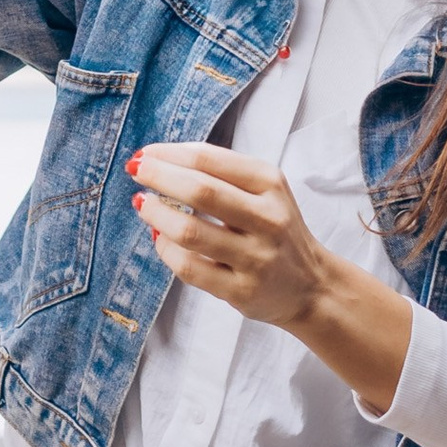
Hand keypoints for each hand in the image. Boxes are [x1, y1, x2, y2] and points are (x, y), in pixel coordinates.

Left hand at [129, 142, 412, 412]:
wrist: (311, 286)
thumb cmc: (274, 229)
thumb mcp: (264, 191)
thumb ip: (220, 174)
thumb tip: (158, 161)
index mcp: (271, 184)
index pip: (209, 160)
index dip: (169, 154)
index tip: (144, 154)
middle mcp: (268, 219)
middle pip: (200, 192)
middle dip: (158, 177)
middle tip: (135, 171)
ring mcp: (256, 258)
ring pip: (190, 232)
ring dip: (156, 214)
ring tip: (143, 204)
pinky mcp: (242, 291)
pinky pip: (189, 267)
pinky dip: (165, 249)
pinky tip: (159, 237)